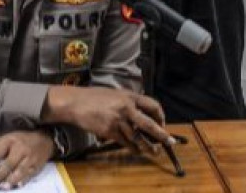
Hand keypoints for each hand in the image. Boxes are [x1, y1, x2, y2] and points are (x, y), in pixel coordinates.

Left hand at [0, 130, 54, 188]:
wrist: (43, 139)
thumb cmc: (19, 141)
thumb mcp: (3, 140)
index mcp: (8, 140)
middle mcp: (20, 148)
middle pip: (8, 164)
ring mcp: (30, 157)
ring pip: (20, 170)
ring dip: (10, 180)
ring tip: (2, 188)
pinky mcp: (37, 164)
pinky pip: (30, 174)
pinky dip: (23, 180)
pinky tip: (17, 186)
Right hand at [46, 86, 171, 153]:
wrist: (76, 103)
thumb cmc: (95, 97)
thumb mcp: (116, 94)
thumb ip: (129, 102)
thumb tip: (141, 112)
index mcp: (130, 96)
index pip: (153, 105)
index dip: (160, 116)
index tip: (162, 123)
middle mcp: (126, 108)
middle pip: (149, 124)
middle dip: (161, 135)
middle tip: (169, 141)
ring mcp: (118, 121)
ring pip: (137, 137)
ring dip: (147, 146)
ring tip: (154, 152)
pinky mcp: (109, 131)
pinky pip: (125, 142)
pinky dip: (132, 148)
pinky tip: (137, 151)